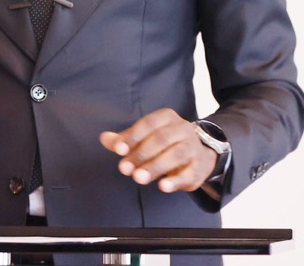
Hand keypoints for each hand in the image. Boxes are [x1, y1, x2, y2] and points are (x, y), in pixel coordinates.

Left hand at [99, 108, 217, 192]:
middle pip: (161, 139)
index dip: (133, 136)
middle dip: (141, 154)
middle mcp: (182, 129)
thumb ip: (124, 139)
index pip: (149, 124)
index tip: (119, 150)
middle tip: (124, 169)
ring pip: (176, 154)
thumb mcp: (145, 137)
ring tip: (138, 178)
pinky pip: (188, 173)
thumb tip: (104, 138)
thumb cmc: (166, 144)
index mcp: (167, 117)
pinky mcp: (199, 167)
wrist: (199, 154)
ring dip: (155, 167)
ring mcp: (193, 147)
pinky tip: (163, 186)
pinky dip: (175, 181)